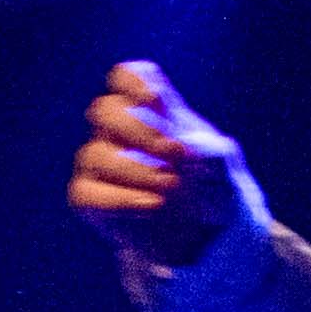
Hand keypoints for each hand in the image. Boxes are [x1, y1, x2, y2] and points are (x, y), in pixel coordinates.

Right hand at [69, 61, 240, 267]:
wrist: (203, 234)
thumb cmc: (213, 188)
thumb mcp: (224, 167)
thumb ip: (211, 151)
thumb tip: (185, 147)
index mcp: (152, 111)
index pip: (127, 77)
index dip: (135, 84)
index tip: (158, 102)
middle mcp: (120, 133)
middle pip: (105, 111)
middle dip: (138, 130)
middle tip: (175, 153)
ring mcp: (101, 165)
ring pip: (94, 155)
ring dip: (135, 170)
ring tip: (172, 186)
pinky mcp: (90, 199)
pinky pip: (86, 193)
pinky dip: (120, 199)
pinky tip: (153, 205)